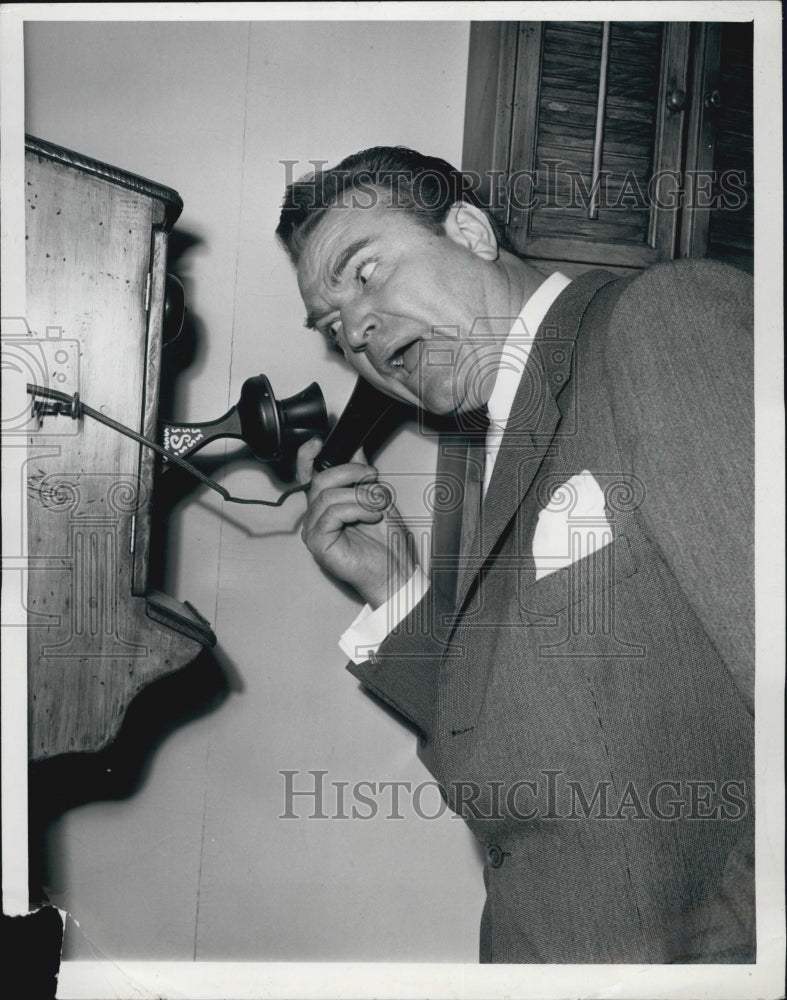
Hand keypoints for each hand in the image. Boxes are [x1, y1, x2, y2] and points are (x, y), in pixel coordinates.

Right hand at [296, 437, 417, 607]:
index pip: (308, 475)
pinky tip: (370, 516)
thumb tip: (356, 450)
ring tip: (377, 505)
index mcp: (328, 504)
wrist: (394, 571)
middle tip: (372, 477)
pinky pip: (331, 513)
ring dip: (359, 495)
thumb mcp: (377, 498)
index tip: (320, 442)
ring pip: (327, 495)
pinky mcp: (317, 542)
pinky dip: (355, 509)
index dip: (308, 456)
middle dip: (350, 473)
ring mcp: (314, 529)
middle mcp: (317, 516)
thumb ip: (362, 476)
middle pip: (319, 480)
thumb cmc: (387, 543)